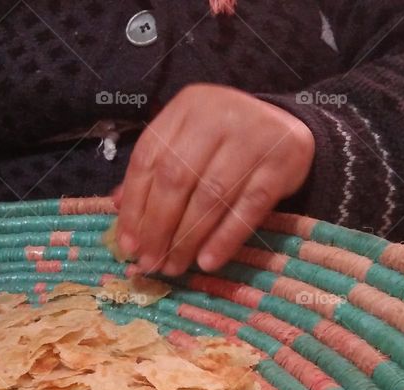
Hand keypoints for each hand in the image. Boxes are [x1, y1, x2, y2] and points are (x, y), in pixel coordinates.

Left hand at [116, 83, 313, 275]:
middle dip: (158, 227)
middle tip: (150, 262)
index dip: (134, 205)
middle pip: (177, 178)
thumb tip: (116, 208)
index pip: (149, 159)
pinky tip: (208, 262)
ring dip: (188, 239)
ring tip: (174, 267)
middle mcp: (218, 115)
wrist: (287, 127)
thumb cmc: (224, 140)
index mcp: (186, 107)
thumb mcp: (187, 141)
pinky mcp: (282, 162)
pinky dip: (225, 239)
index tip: (128, 244)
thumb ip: (155, 170)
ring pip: (211, 196)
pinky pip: (249, 208)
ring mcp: (253, 137)